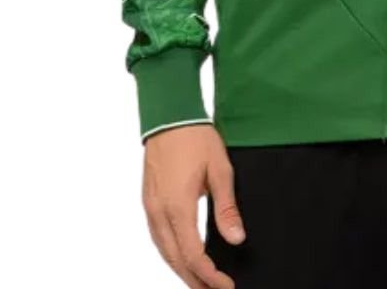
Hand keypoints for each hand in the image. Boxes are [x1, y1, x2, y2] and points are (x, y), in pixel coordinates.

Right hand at [142, 123, 245, 288]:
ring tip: (201, 282)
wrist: (170, 115)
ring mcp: (151, 208)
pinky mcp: (149, 201)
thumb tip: (237, 238)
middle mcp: (159, 213)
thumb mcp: (220, 170)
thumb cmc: (196, 138)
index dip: (210, 276)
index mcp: (178, 207)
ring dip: (182, 270)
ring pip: (164, 252)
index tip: (227, 286)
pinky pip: (158, 238)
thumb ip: (227, 208)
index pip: (193, 255)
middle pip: (176, 260)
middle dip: (196, 281)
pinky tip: (183, 258)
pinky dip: (172, 254)